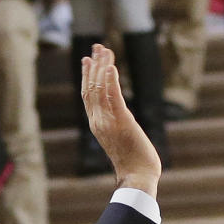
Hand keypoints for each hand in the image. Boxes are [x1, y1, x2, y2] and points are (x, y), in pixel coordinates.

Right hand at [81, 43, 161, 194]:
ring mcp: (108, 121)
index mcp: (97, 124)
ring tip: (104, 50)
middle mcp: (98, 120)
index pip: (88, 95)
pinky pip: (113, 97)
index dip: (87, 75)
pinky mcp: (122, 121)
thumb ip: (115, 124)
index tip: (88, 59)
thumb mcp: (119, 138)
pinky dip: (110, 81)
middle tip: (97, 46)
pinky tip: (110, 66)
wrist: (136, 177)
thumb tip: (119, 115)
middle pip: (91, 87)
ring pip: (100, 88)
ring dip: (102, 67)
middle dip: (94, 65)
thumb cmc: (132, 162)